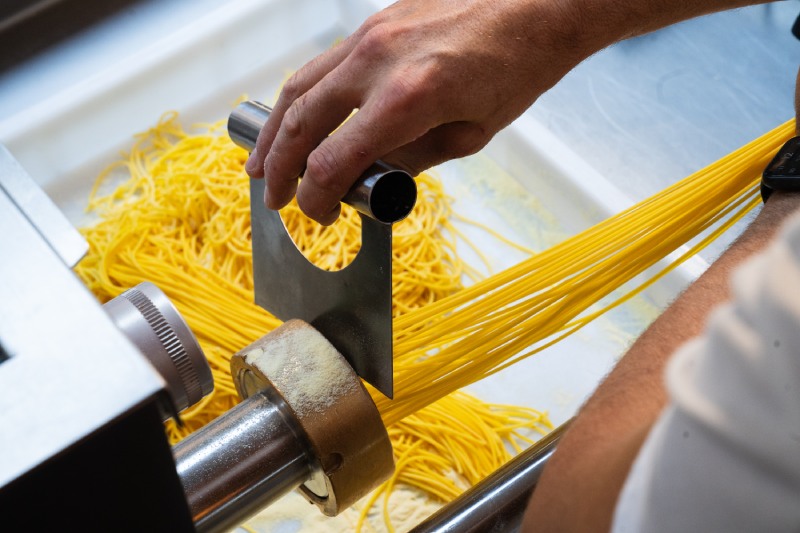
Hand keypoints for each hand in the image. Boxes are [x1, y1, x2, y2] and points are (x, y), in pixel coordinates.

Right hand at [245, 0, 585, 223]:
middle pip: (301, 121)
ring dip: (275, 128)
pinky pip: (322, 64)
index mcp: (406, 100)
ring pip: (299, 85)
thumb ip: (411, 159)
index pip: (333, 160)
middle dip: (278, 166)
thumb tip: (370, 175)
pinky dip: (302, 96)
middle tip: (271, 196)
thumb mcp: (469, 134)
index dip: (316, 196)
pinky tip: (298, 117)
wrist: (538, 5)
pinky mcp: (374, 22)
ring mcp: (370, 35)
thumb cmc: (515, 70)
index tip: (317, 214)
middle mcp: (376, 62)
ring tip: (260, 161)